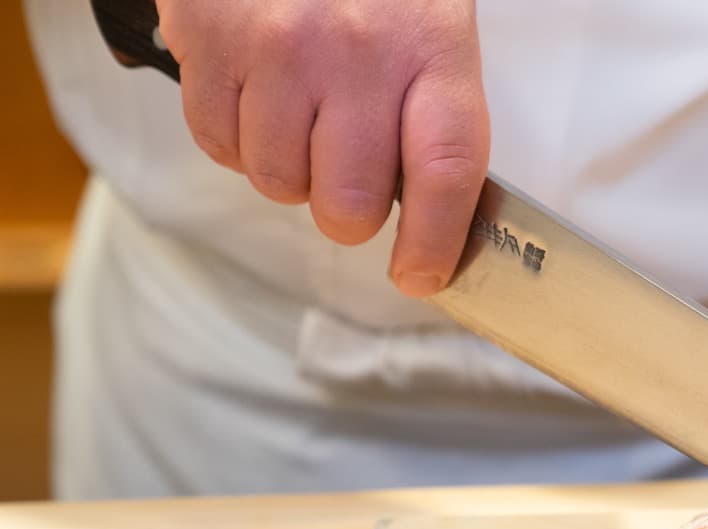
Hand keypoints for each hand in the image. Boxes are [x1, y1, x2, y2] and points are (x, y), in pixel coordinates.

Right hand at [157, 0, 489, 297]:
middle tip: (346, 181)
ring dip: (288, 172)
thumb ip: (433, 116)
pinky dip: (235, 141)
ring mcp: (278, 47)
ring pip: (279, 183)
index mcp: (432, 48)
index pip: (447, 173)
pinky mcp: (210, 41)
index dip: (435, 243)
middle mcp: (357, 51)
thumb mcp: (428, 24)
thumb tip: (433, 220)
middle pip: (350, 201)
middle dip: (346, 213)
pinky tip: (255, 96)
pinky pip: (218, 145)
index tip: (421, 275)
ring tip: (298, 117)